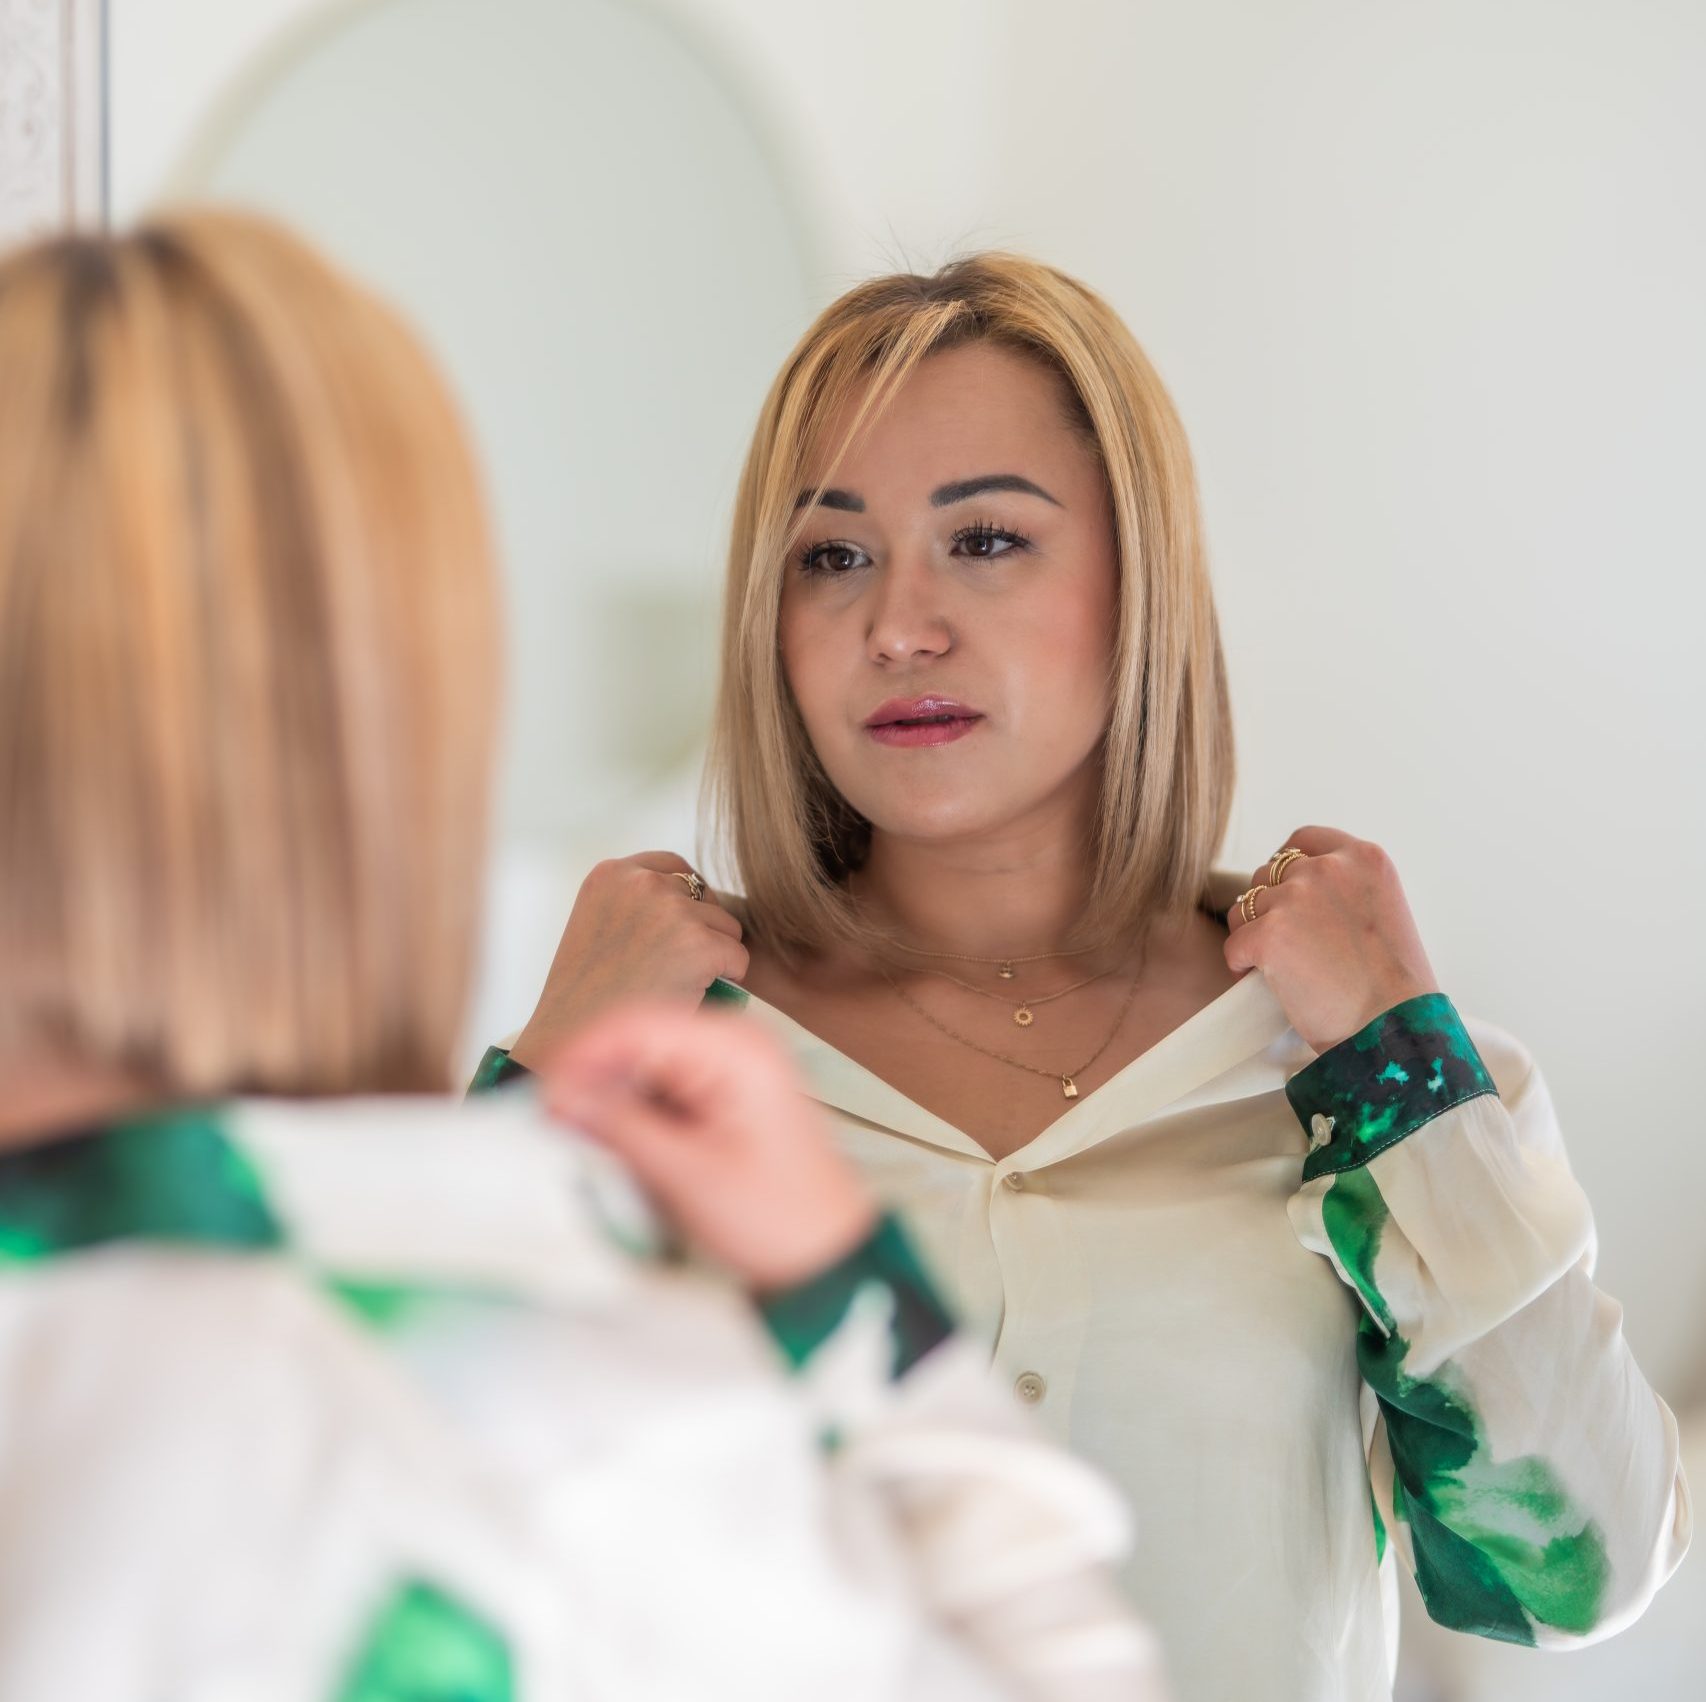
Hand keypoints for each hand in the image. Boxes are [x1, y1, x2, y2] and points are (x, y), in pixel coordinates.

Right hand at [508, 852, 748, 1069]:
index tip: (671, 938)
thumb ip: (635, 903)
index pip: (674, 868)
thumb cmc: (585, 998)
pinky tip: (692, 996)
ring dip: (713, 955)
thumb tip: (695, 898)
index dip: (684, 905)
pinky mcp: (696, 944)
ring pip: (726, 926)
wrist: (574, 1042)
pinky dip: (726, 980)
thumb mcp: (597, 926)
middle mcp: (640, 882)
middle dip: (701, 929)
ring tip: (673, 985)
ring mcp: (669, 910)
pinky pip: (738, 957)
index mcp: (610, 874)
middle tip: (671, 969)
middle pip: (705, 895)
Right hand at [540, 1003, 876, 1291]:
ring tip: (576, 1137)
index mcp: (736, 1048)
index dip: (581, 1055)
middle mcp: (735, 1042)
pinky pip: (662, 1085)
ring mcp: (731, 1066)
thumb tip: (562, 1095)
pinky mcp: (724, 1092)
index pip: (636, 1024)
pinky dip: (632, 1109)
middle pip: (637, 1037)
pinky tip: (612, 1142)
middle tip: (551, 1123)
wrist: (827, 1256)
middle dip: (591, 1076)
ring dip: (608, 1095)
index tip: (543, 1097)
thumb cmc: (777, 1218)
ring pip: (643, 1062)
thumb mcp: (687, 1174)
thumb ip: (621, 1128)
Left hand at [1223, 827, 1439, 1053]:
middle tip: (1286, 945)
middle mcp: (1328, 868)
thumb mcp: (1384, 913)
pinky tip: (1258, 981)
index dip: (1287, 867)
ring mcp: (1296, 898)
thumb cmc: (1396, 988)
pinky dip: (1239, 964)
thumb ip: (1347, 892)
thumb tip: (1302, 896)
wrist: (1393, 1030)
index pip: (1304, 840)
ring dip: (1252, 934)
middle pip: (1269, 873)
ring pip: (1245, 907)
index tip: (1288, 893)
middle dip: (1269, 906)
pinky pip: (1234, 943)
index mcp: (1364, 858)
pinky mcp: (1269, 933)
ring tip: (1276, 967)